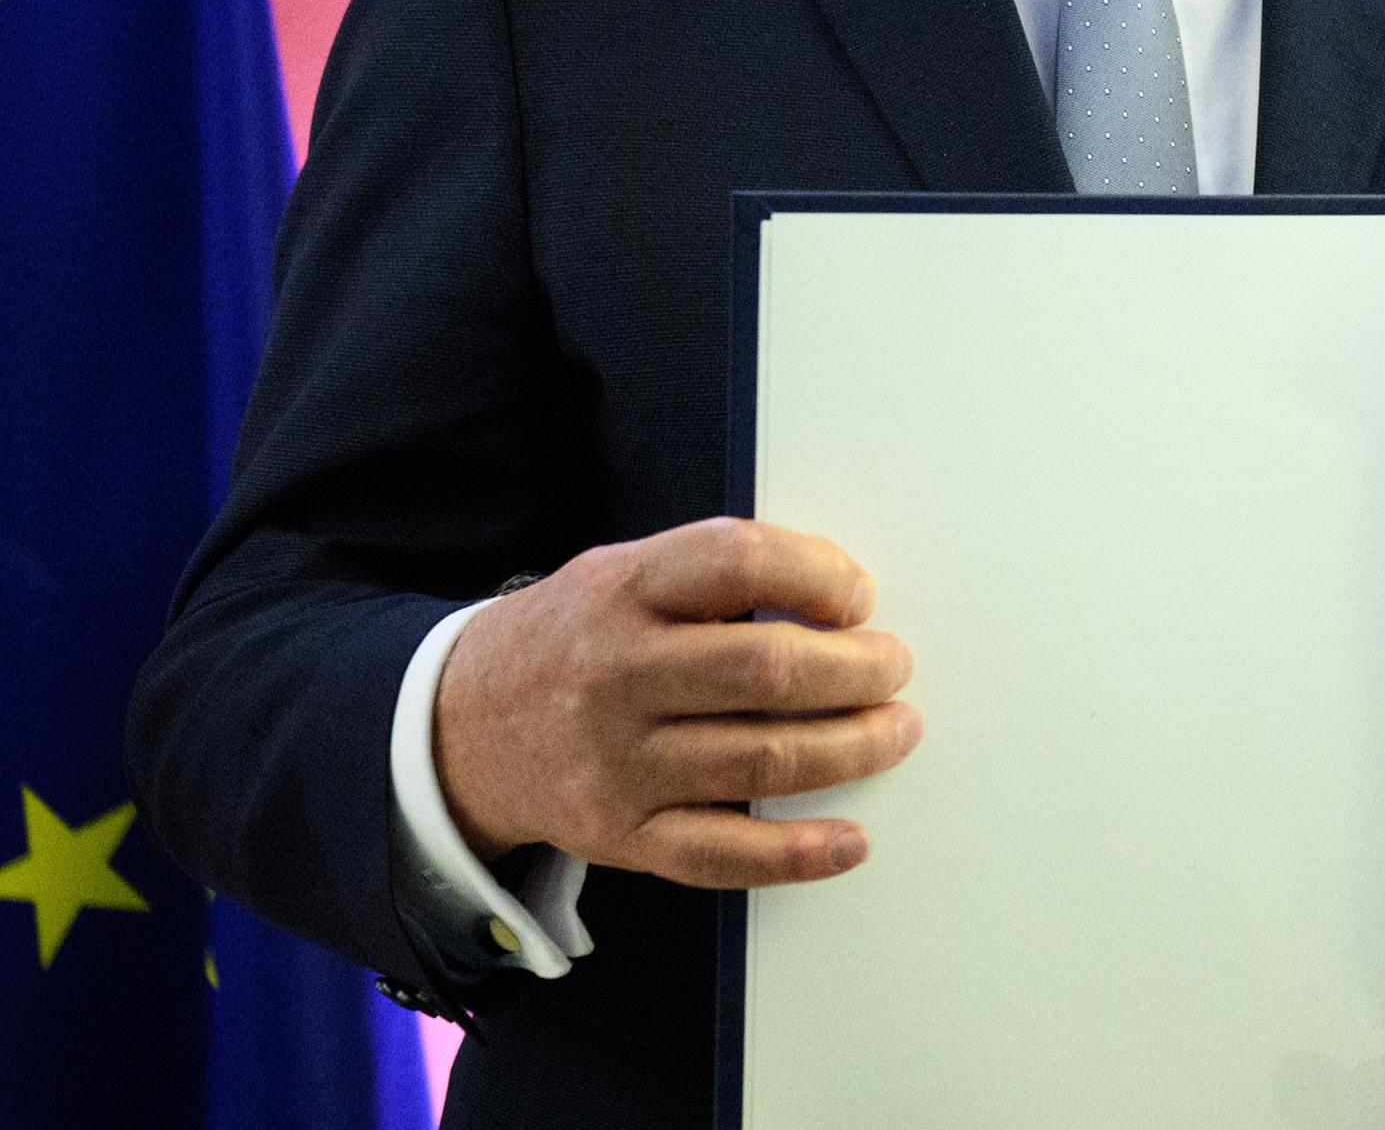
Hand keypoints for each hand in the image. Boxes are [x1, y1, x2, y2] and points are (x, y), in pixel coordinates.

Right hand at [432, 517, 922, 888]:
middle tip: (894, 667)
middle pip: (765, 671)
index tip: (858, 596)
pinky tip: (851, 841)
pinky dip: (797, 853)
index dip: (818, 574)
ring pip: (761, 761)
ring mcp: (617, 762)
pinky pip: (720, 854)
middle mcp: (616, 675)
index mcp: (623, 591)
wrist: (457, 727)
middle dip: (857, 670)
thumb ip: (715, 575)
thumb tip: (844, 598)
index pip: (737, 561)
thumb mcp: (622, 573)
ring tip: (897, 730)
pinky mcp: (618, 835)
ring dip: (853, 748)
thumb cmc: (575, 639)